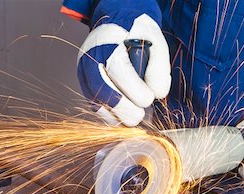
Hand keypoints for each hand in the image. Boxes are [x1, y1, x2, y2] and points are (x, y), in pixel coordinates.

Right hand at [77, 0, 170, 126]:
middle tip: (139, 116)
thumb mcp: (155, 40)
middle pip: (100, 88)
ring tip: (134, 119)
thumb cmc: (136, 32)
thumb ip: (159, 66)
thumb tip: (158, 93)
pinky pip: (94, 104)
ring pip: (94, 100)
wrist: (117, 24)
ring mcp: (84, 71)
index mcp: (108, 40)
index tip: (148, 99)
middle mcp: (90, 56)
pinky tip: (124, 117)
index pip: (117, 68)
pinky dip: (109, 115)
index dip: (133, 88)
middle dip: (122, 108)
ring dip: (115, 115)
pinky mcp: (85, 83)